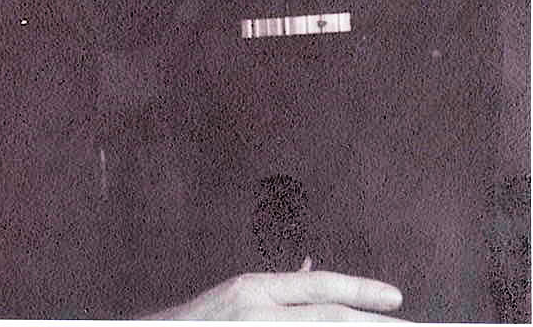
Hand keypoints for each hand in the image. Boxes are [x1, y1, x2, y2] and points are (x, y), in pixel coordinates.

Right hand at [146, 270, 405, 320]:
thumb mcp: (233, 297)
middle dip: (375, 326)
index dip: (361, 291)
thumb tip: (312, 268)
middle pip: (331, 319)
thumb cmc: (191, 326)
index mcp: (252, 291)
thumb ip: (276, 288)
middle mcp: (258, 315)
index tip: (398, 298)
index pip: (318, 287)